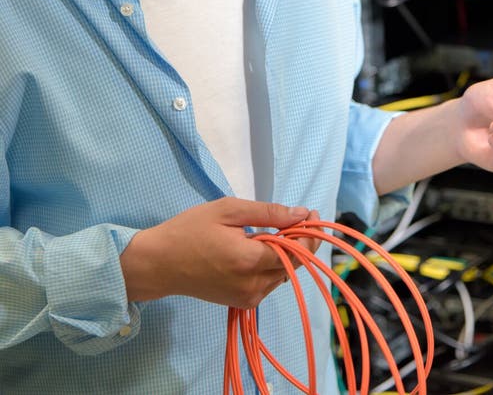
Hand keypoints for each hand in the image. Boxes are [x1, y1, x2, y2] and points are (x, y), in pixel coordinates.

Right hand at [120, 197, 320, 307]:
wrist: (160, 264)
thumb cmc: (190, 230)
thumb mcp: (229, 211)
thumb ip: (268, 213)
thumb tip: (301, 215)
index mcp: (250, 261)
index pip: (297, 251)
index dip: (309, 232)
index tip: (311, 212)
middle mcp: (254, 285)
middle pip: (294, 265)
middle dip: (301, 241)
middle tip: (297, 217)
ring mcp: (249, 297)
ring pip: (283, 274)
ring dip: (286, 252)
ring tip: (272, 229)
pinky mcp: (243, 302)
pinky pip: (269, 282)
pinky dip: (272, 264)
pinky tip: (259, 247)